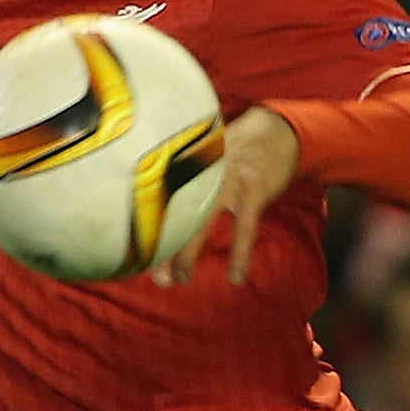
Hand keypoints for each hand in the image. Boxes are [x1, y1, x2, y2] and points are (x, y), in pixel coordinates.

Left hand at [154, 107, 299, 286]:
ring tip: (181, 278)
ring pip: (201, 220)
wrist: (273, 132)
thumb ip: (185, 189)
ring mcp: (227, 176)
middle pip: (173, 212)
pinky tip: (236, 277)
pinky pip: (245, 226)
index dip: (147, 231)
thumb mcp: (204, 166)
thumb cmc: (232, 157)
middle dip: (163, 247)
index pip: (157, 201)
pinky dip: (239, 254)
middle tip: (156, 278)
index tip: (137, 259)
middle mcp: (199, 168)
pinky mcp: (254, 186)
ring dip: (188, 252)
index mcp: (183, 164)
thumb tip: (160, 227)